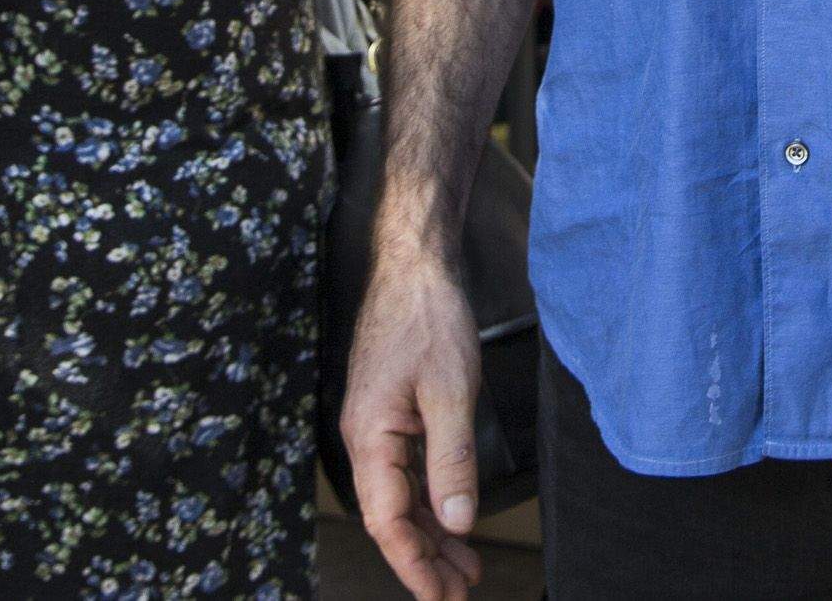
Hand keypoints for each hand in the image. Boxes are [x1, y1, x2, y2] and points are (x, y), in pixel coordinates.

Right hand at [341, 236, 486, 600]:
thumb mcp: (451, 391)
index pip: (387, 521)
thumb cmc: (428, 318)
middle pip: (392, 517)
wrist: (415, 264)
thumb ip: (453, 460)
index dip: (414, 564)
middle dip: (426, 559)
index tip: (440, 597)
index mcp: (370, 437)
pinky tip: (454, 519)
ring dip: (432, 534)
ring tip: (465, 568)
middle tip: (461, 592)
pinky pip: (408, 472)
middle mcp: (365, 437)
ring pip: (401, 497)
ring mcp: (377, 426)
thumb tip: (460, 523)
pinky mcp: (392, 413)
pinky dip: (432, 500)